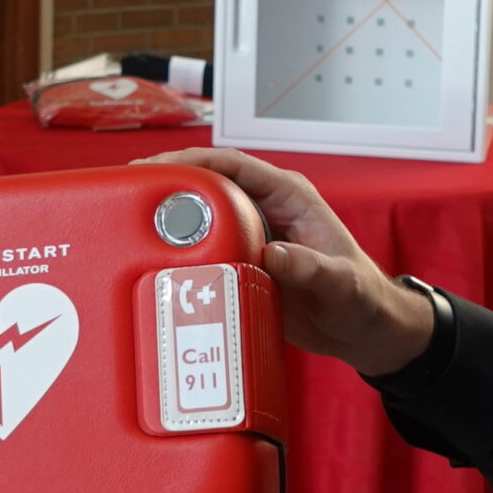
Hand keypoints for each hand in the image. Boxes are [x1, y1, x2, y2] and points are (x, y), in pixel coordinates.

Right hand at [139, 147, 433, 375]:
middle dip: (170, 183)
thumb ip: (311, 268)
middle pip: (209, 184)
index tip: (159, 167)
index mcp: (290, 197)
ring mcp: (253, 236)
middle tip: (130, 191)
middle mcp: (267, 210)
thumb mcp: (341, 284)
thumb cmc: (362, 299)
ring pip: (203, 215)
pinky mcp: (243, 262)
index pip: (236, 166)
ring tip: (130, 220)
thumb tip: (273, 254)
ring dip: (170, 216)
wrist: (362, 330)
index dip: (195, 161)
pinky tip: (154, 258)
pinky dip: (181, 251)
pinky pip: (205, 249)